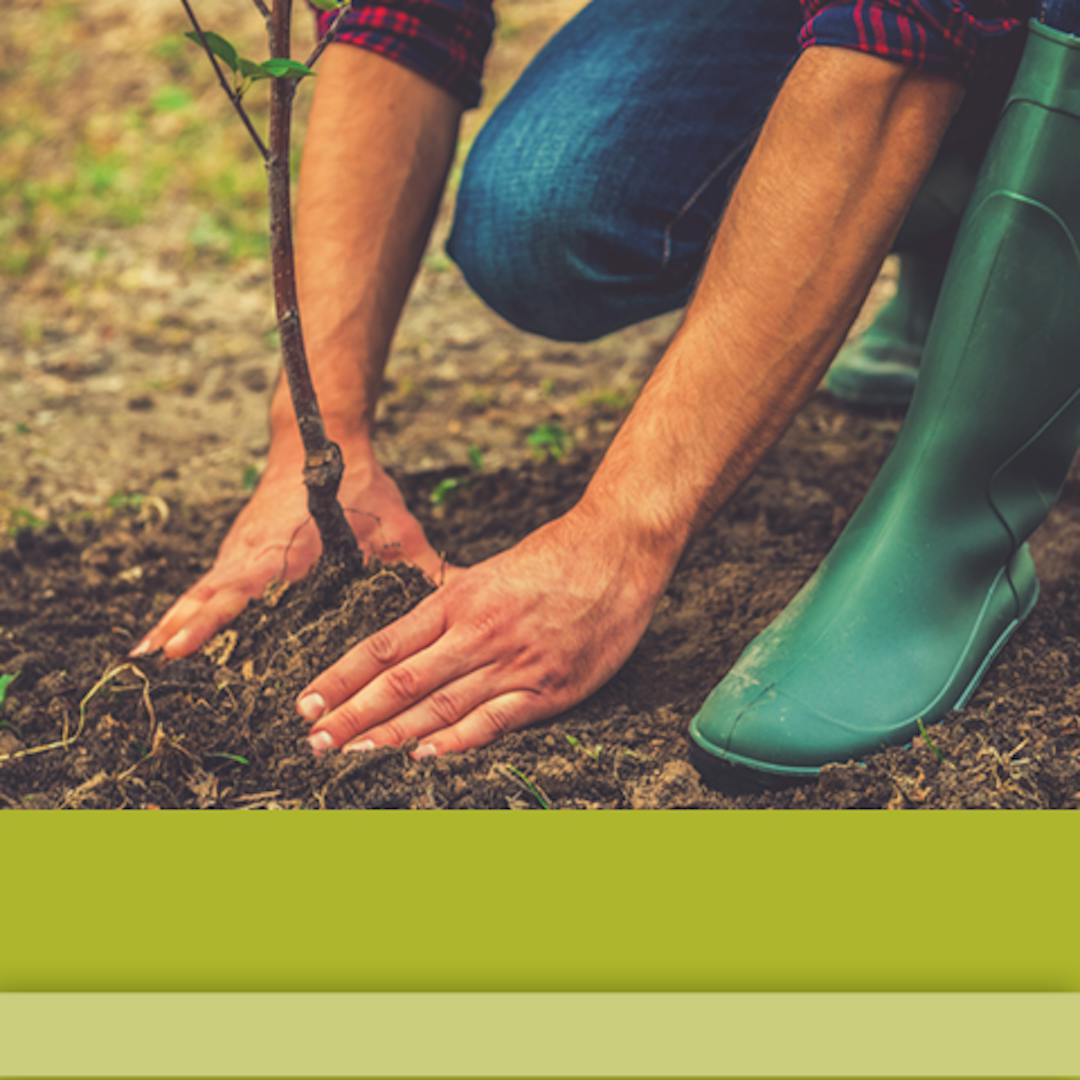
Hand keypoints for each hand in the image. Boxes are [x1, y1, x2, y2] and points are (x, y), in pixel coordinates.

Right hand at [135, 437, 443, 659]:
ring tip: (145, 662)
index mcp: (288, 550)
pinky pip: (208, 585)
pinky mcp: (239, 552)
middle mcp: (255, 552)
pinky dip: (185, 609)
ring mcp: (241, 551)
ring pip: (202, 591)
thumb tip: (468, 596)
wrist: (320, 438)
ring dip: (175, 622)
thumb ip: (426, 568)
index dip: (211, 619)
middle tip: (155, 668)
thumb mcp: (397, 529)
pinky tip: (166, 641)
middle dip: (183, 629)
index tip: (180, 647)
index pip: (242, 588)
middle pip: (211, 595)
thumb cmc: (363, 487)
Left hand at [296, 506, 677, 756]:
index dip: (342, 677)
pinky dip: (457, 741)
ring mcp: (513, 663)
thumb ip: (451, 603)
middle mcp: (477, 632)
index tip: (307, 702)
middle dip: (352, 714)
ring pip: (439, 705)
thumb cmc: (554, 557)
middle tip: (313, 741)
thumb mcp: (490, 571)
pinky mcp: (550, 688)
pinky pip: (495, 720)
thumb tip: (410, 628)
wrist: (617, 550)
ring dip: (390, 734)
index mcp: (458, 601)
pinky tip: (423, 756)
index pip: (384, 646)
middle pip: (401, 681)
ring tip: (350, 754)